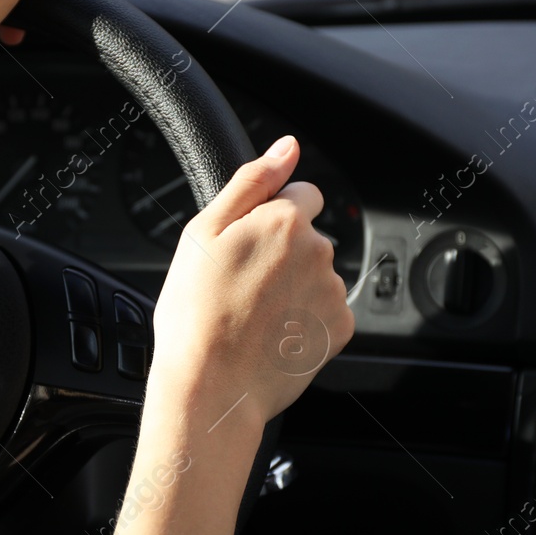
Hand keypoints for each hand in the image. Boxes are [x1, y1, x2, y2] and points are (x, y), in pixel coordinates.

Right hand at [148, 136, 352, 426]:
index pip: (301, 194)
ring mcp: (332, 291)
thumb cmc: (195, 313)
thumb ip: (252, 180)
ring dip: (292, 286)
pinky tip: (272, 333)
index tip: (246, 244)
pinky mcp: (339, 329)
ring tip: (252, 313)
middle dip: (281, 252)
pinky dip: (304, 319)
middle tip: (240, 284)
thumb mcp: (204, 232)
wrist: (211, 387)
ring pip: (315, 274)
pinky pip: (325, 310)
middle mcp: (319, 251)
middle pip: (307, 236)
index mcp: (285, 219)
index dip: (270, 216)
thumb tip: (287, 147)